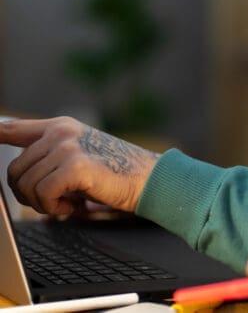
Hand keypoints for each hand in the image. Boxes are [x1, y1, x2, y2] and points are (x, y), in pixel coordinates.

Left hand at [1, 117, 158, 214]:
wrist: (148, 179)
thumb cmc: (115, 173)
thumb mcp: (80, 156)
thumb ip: (50, 155)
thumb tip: (16, 174)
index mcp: (60, 125)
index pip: (12, 127)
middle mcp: (61, 131)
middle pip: (15, 170)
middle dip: (29, 194)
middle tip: (56, 200)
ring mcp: (68, 146)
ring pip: (26, 184)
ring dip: (44, 203)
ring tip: (69, 201)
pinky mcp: (75, 165)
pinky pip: (43, 194)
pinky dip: (55, 207)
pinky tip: (75, 204)